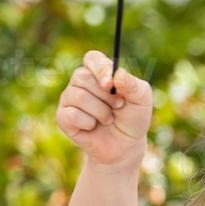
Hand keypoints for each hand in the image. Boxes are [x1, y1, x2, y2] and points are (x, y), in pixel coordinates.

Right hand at [55, 50, 152, 168]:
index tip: (111, 85)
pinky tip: (93, 127)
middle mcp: (81, 82)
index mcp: (99, 72)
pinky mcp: (63, 117)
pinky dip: (89, 123)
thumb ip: (133, 84)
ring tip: (108, 119)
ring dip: (101, 112)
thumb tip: (117, 74)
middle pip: (82, 76)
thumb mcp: (141, 100)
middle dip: (105, 96)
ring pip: (78, 96)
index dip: (100, 69)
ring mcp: (69, 98)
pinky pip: (72, 114)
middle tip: (118, 107)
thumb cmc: (133, 118)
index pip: (92, 58)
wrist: (125, 146)